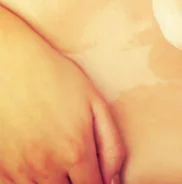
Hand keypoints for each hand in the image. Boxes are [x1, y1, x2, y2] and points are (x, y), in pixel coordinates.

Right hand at [0, 36, 124, 183]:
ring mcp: (20, 169)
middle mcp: (47, 167)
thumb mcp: (95, 103)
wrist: (10, 65)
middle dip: (79, 183)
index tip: (98, 175)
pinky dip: (31, 183)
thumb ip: (111, 144)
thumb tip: (115, 178)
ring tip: (61, 166)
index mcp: (76, 151)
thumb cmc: (56, 78)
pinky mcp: (0, 167)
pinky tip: (39, 169)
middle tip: (81, 168)